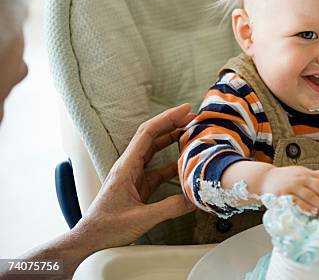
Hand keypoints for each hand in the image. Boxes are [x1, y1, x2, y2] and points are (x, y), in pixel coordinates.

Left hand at [75, 103, 196, 249]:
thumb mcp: (141, 218)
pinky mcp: (138, 187)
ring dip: (173, 141)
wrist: (88, 242)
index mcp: (126, 167)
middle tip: (194, 118)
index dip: (167, 118)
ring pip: (155, 151)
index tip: (186, 110)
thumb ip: (170, 208)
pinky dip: (173, 165)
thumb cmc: (106, 229)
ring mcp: (134, 176)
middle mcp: (129, 166)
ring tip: (192, 135)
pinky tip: (186, 166)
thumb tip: (195, 198)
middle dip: (173, 124)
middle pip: (152, 136)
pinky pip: (158, 170)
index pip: (148, 133)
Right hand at [259, 166, 318, 216]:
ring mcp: (293, 186)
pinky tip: (312, 212)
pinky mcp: (283, 194)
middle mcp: (302, 178)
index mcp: (308, 173)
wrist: (264, 178)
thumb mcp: (304, 172)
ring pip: (310, 195)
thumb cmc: (286, 177)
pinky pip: (296, 201)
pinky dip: (304, 207)